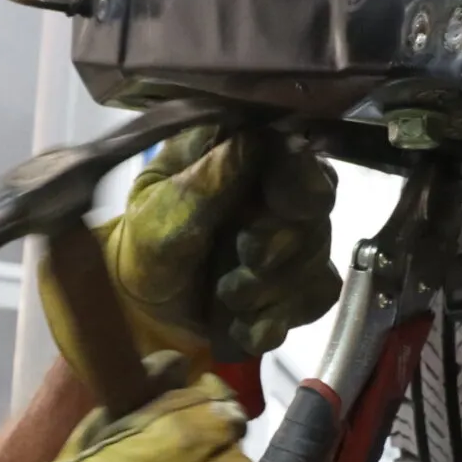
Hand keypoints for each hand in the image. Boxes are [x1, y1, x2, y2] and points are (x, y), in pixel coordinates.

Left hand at [41, 127, 339, 387]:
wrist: (144, 308)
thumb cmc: (145, 248)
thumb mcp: (160, 216)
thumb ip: (207, 182)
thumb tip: (254, 139)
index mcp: (240, 152)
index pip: (294, 152)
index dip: (295, 179)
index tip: (277, 206)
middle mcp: (277, 186)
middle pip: (315, 206)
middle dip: (274, 246)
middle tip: (238, 263)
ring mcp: (297, 233)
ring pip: (318, 256)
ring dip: (267, 289)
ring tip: (223, 297)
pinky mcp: (303, 279)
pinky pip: (316, 296)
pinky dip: (277, 317)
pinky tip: (241, 322)